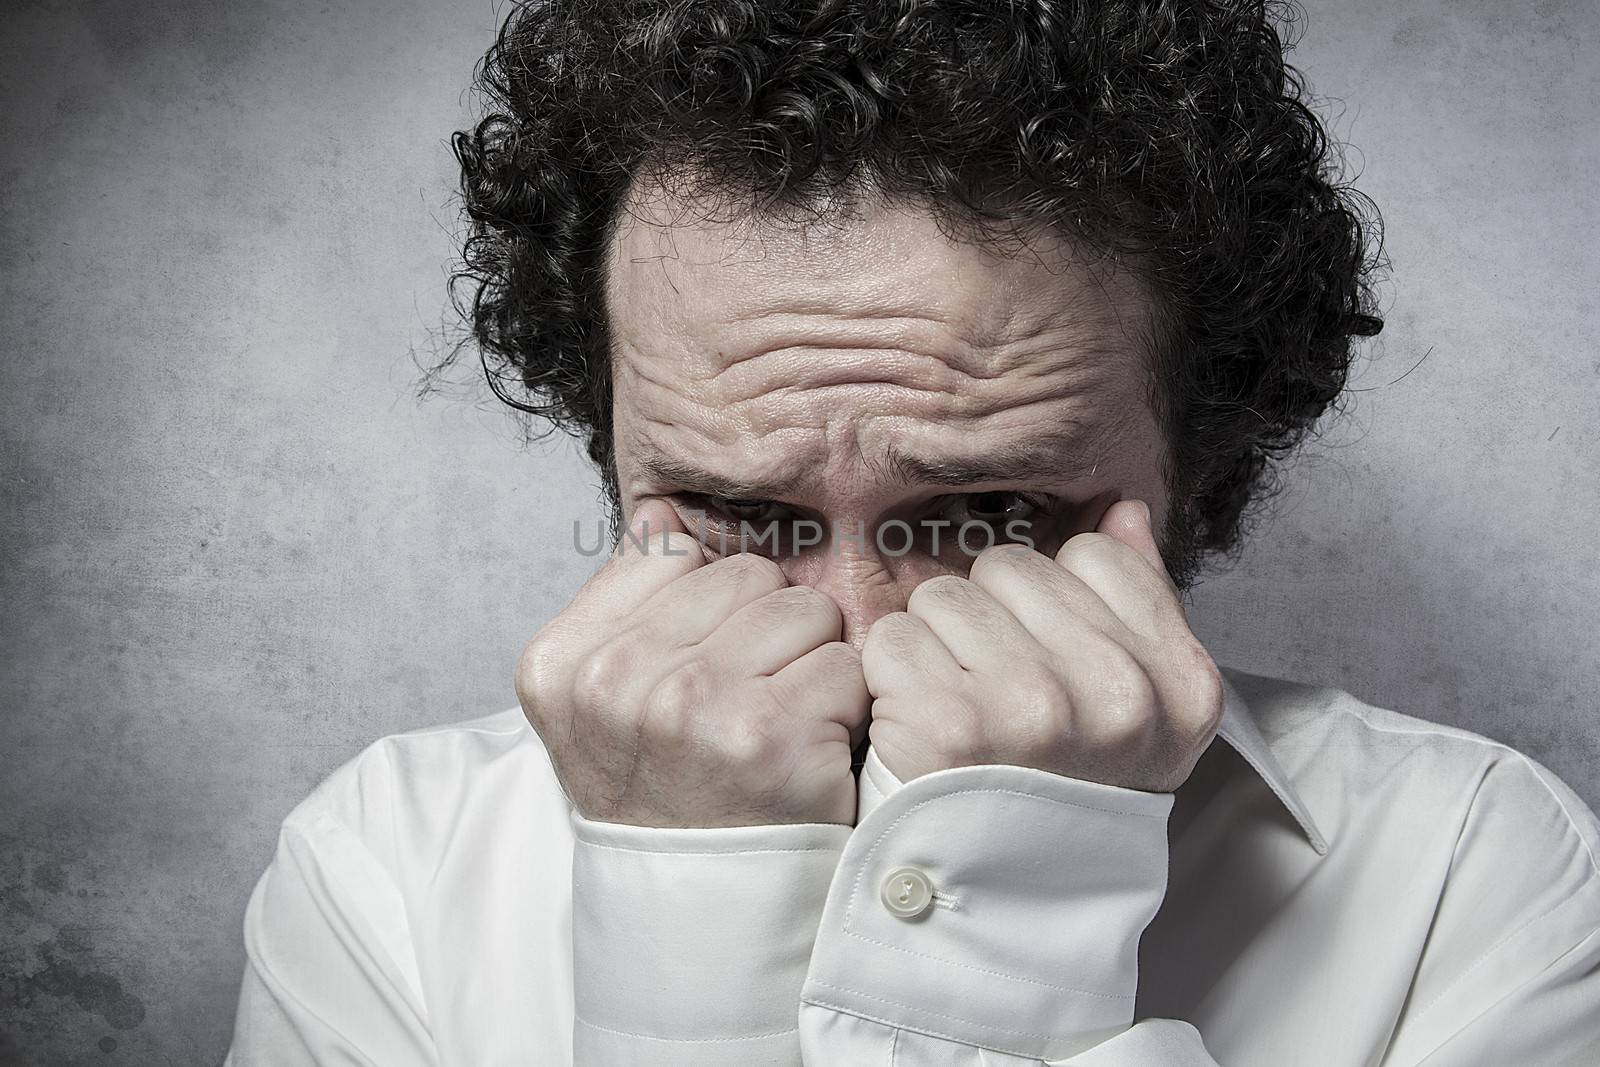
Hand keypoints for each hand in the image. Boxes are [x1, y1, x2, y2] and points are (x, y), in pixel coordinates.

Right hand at [515, 499, 870, 827]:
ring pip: (806, 611)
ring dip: (811, 666)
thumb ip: (628, 597)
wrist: (698, 911)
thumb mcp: (602, 698)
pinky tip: (807, 753)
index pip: (676, 552)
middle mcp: (616, 678)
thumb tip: (664, 509)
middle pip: (750, 575)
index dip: (712, 606)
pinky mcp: (769, 738)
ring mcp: (691, 706)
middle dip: (769, 631)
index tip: (699, 667)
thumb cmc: (664, 790)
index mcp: (561, 659)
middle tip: (748, 702)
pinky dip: (844, 710)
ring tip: (779, 724)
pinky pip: (845, 666)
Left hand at [860, 499, 1223, 791]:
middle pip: (1010, 568)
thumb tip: (1122, 509)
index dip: (1052, 600)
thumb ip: (1139, 600)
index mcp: (1180, 682)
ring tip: (957, 710)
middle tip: (994, 693)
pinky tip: (918, 725)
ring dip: (934, 646)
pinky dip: (890, 677)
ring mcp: (1035, 708)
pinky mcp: (951, 726)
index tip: (1049, 661)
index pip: (1092, 555)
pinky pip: (892, 637)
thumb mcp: (1141, 709)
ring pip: (943, 595)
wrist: (1002, 903)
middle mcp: (1118, 694)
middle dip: (987, 618)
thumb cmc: (1064, 787)